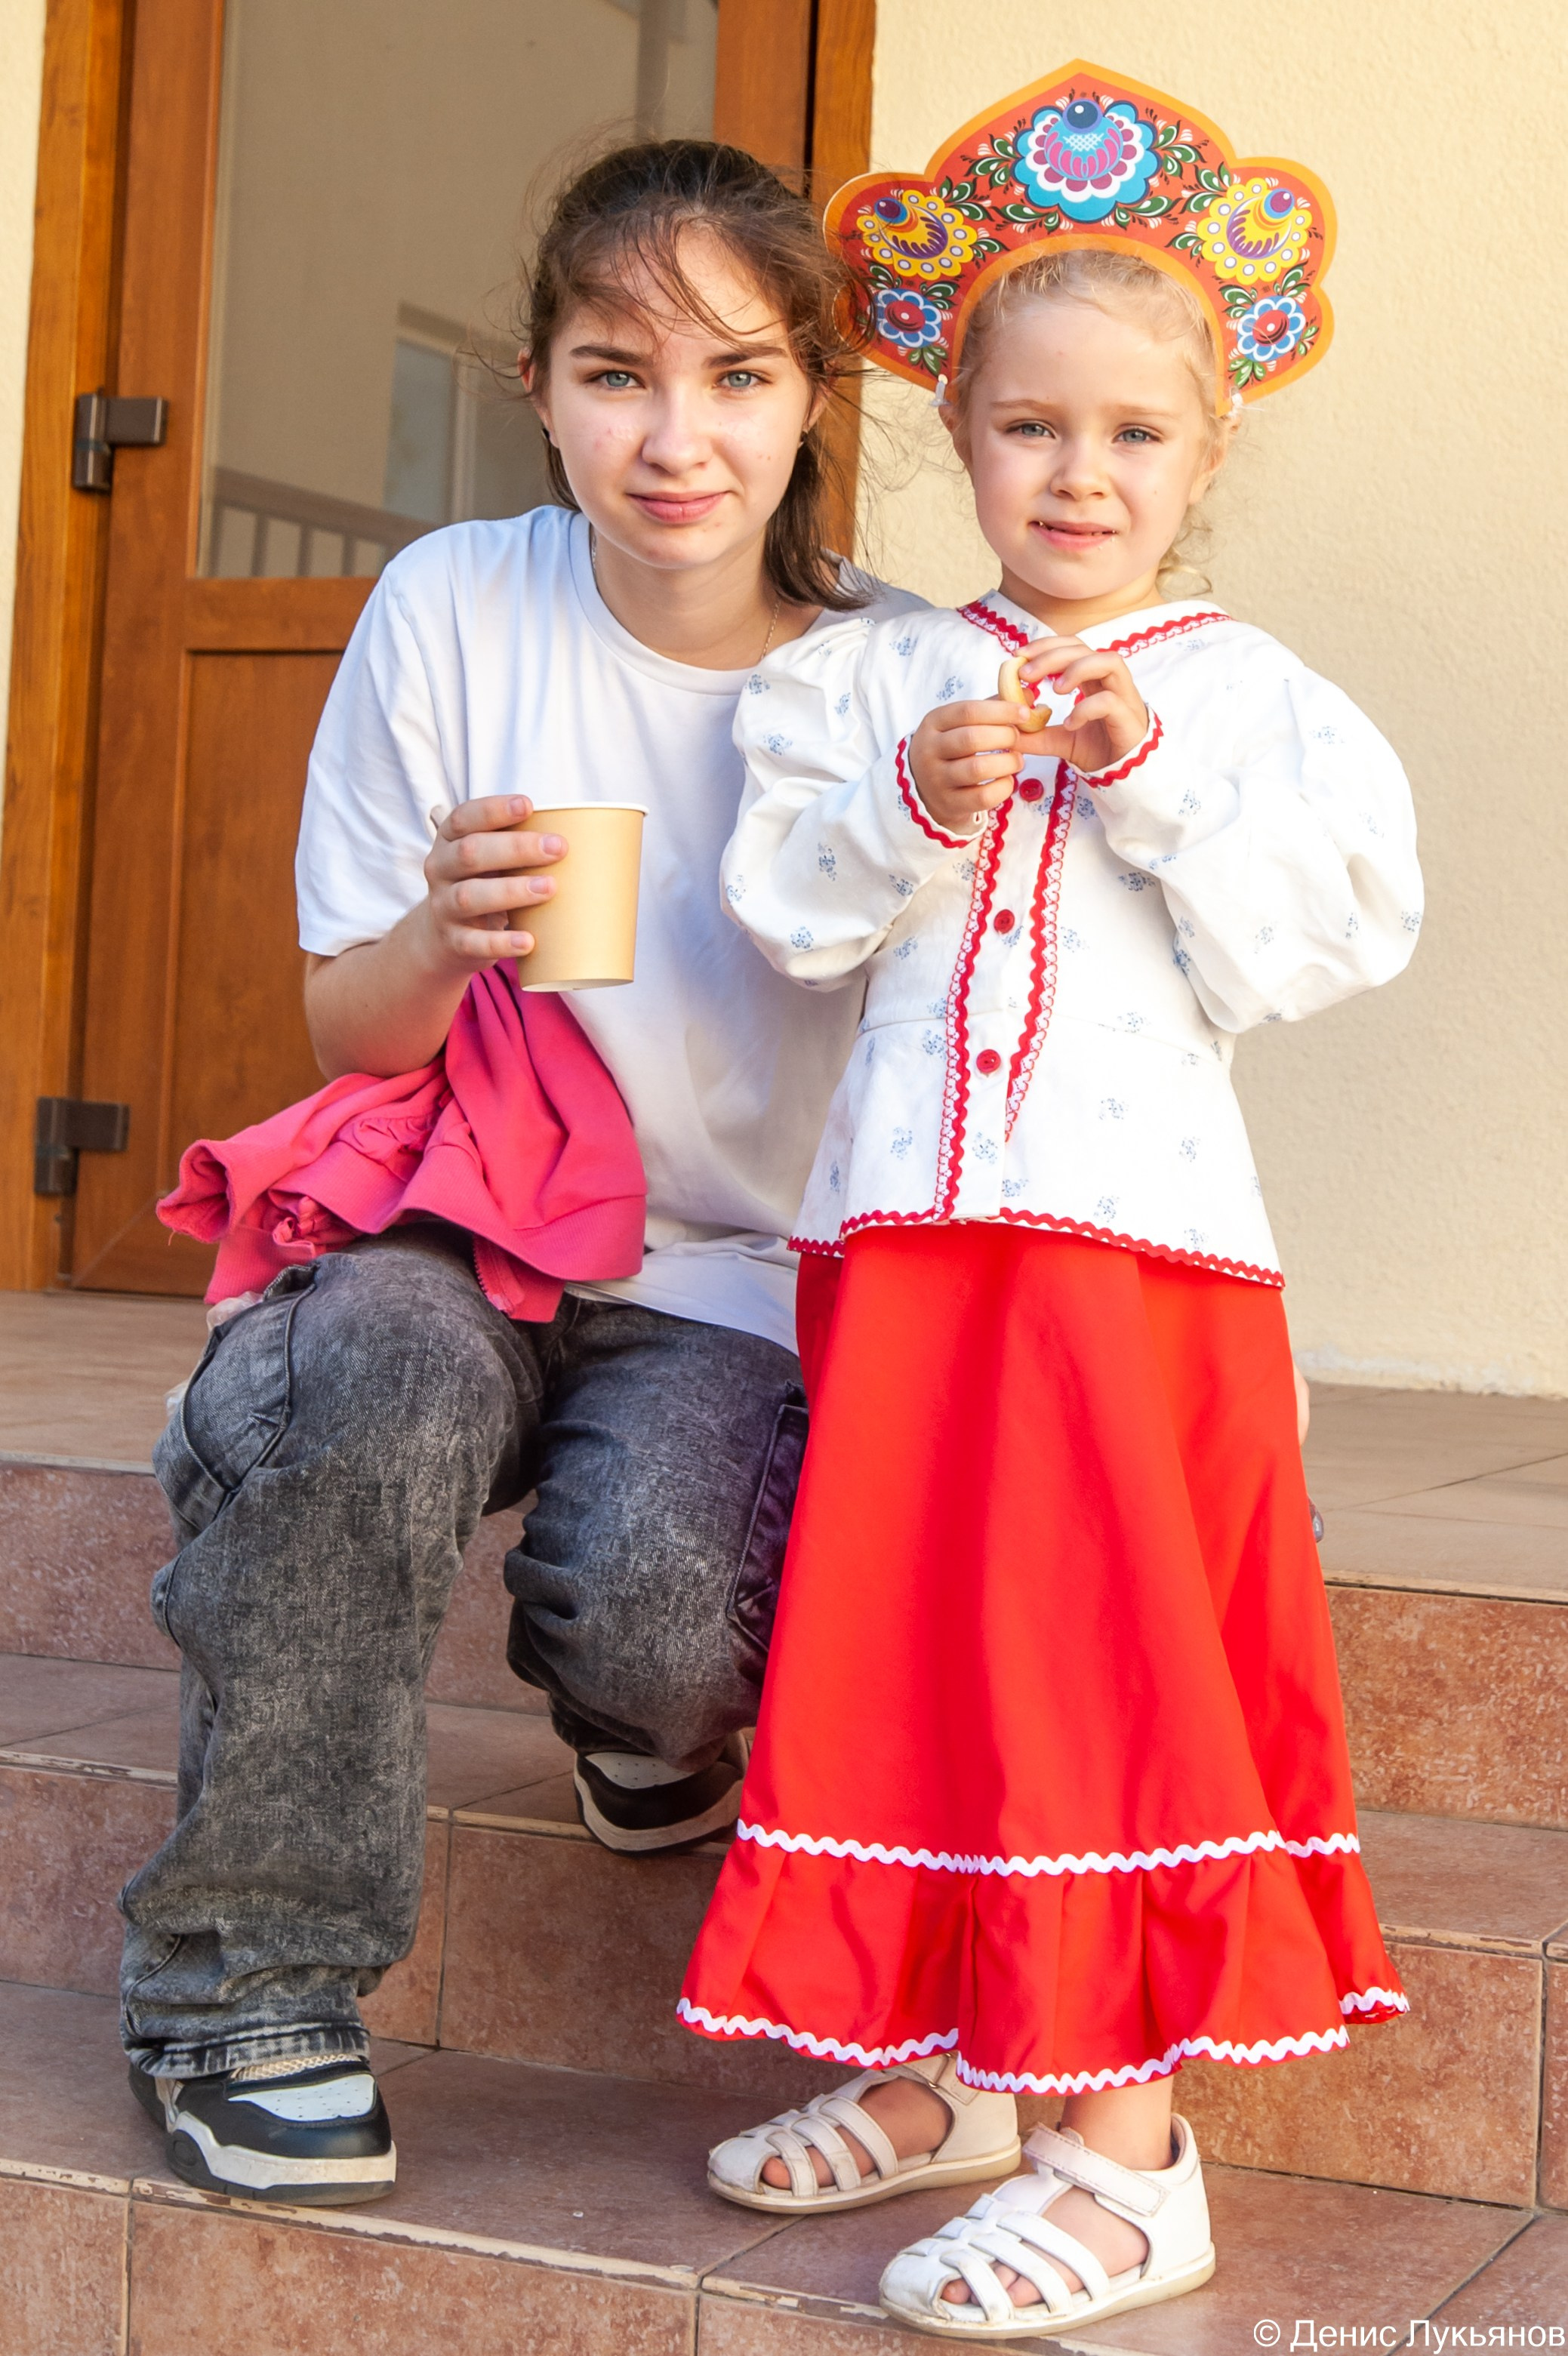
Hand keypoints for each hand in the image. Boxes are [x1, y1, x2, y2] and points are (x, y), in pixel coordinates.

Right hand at [416, 796, 564, 975]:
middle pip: (471, 853)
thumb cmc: (483, 886)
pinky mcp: (453, 941)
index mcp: (449, 841)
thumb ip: (518, 847)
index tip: (528, 805)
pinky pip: (474, 942)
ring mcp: (444, 907)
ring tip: (549, 888)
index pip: (463, 818)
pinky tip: (528, 941)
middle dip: (515, 848)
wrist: (445, 938)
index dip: (493, 810)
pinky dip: (501, 943)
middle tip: (558, 848)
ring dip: (511, 891)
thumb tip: (588, 839)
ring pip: (470, 896)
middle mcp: (440, 869)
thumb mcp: (490, 862)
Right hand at [907, 698, 1025, 834]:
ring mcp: (937, 779)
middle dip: (1004, 736)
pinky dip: (1003, 788)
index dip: (1000, 711)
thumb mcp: (961, 723)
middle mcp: (929, 750)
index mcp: (933, 723)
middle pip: (972, 739)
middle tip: (1017, 739)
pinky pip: (983, 797)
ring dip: (1007, 763)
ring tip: (1017, 760)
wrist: (926, 786)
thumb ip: (991, 707)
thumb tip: (1027, 695)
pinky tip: (1007, 780)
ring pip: (977, 769)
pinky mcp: (949, 803)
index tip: (1024, 713)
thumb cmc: (952, 747)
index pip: (968, 711)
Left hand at [1015, 637, 1149, 777]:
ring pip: (1107, 661)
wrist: (1124, 775)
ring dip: (1077, 669)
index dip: (1045, 645)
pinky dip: (1086, 708)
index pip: (1071, 646)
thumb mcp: (1059, 740)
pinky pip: (1109, 701)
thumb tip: (1006, 730)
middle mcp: (1109, 680)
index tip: (1018, 656)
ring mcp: (1123, 695)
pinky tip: (1070, 724)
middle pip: (1084, 648)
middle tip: (1025, 674)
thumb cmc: (1099, 750)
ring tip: (1055, 689)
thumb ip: (1035, 734)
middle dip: (1052, 655)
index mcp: (1093, 678)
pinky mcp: (1128, 716)